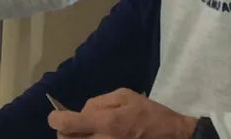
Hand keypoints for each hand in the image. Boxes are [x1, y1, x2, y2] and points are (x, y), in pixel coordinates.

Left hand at [48, 89, 197, 138]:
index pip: (65, 124)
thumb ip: (99, 102)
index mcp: (106, 123)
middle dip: (64, 132)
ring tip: (85, 133)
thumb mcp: (125, 96)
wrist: (174, 137)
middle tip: (73, 126)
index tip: (58, 116)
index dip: (56, 118)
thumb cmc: (150, 114)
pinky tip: (97, 137)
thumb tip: (81, 111)